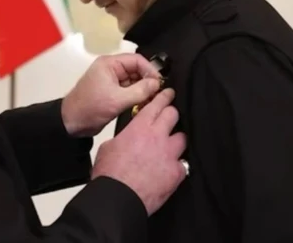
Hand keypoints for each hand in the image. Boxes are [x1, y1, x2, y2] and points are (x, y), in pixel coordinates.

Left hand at [61, 53, 162, 136]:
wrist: (72, 123)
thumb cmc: (92, 108)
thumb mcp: (117, 100)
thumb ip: (140, 91)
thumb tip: (158, 84)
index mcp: (109, 64)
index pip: (136, 60)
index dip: (150, 70)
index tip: (160, 83)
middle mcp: (111, 69)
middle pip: (137, 69)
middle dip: (148, 80)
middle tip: (159, 93)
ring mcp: (112, 81)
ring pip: (134, 80)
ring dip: (144, 89)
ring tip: (154, 99)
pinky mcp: (112, 92)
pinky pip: (130, 90)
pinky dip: (138, 96)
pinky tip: (145, 103)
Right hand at [91, 88, 186, 214]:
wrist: (118, 198)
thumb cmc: (109, 173)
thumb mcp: (109, 146)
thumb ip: (123, 137)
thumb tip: (127, 138)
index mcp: (140, 127)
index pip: (157, 104)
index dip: (164, 97)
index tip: (169, 94)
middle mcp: (158, 137)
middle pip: (174, 115)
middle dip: (172, 114)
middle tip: (169, 117)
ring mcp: (170, 154)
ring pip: (183, 137)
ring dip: (176, 140)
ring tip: (170, 146)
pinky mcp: (177, 172)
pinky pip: (184, 163)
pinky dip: (177, 165)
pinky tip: (170, 169)